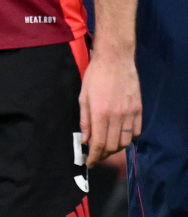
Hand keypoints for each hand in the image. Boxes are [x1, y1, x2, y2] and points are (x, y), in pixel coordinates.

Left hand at [80, 48, 141, 164]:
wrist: (115, 59)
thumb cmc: (95, 76)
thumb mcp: (83, 97)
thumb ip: (85, 121)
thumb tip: (85, 140)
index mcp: (99, 113)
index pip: (99, 143)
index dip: (94, 157)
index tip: (90, 163)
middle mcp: (116, 116)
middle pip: (112, 145)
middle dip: (104, 155)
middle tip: (97, 157)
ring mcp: (130, 113)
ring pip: (126, 141)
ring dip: (116, 148)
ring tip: (107, 148)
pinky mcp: (138, 109)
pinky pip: (136, 131)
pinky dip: (128, 138)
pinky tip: (120, 136)